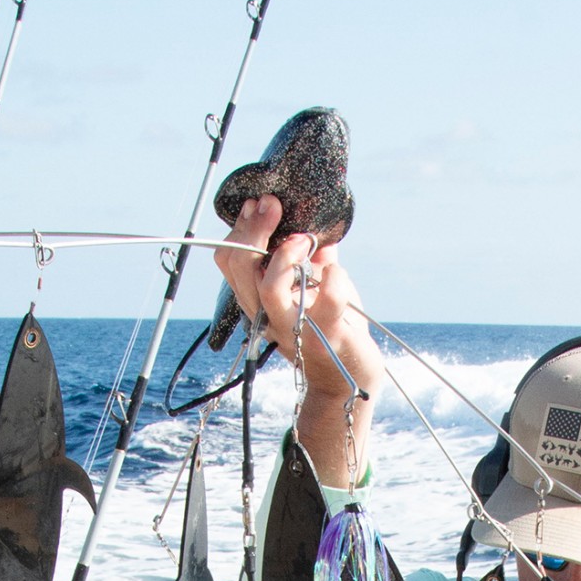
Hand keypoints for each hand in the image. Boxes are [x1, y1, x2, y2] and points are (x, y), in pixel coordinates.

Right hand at [214, 194, 380, 486]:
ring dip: (285, 255)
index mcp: (258, 301)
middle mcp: (268, 316)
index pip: (230, 262)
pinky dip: (332, 277)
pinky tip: (336, 270)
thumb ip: (309, 252)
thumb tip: (307, 214)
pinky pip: (325, 304)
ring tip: (304, 240)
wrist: (351, 377)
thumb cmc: (332, 325)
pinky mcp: (326, 338)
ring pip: (269, 290)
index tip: (260, 204)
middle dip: (255, 229)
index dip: (241, 229)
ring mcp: (295, 329)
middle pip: (241, 268)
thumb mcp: (315, 282)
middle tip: (274, 205)